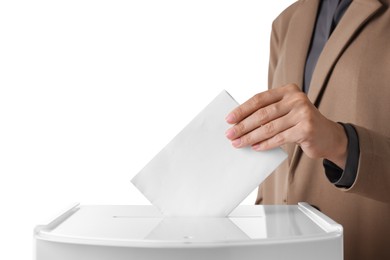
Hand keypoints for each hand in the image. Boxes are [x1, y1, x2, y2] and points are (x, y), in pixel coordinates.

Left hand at [225, 84, 347, 168]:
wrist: (328, 136)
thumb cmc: (301, 123)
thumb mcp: (286, 111)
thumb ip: (268, 112)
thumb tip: (240, 122)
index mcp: (288, 90)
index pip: (259, 99)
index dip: (242, 109)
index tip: (229, 119)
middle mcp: (296, 99)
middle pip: (262, 114)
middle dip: (243, 125)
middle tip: (230, 134)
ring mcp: (303, 113)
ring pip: (269, 127)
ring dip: (250, 137)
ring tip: (239, 143)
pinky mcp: (306, 129)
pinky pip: (279, 138)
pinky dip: (265, 144)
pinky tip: (255, 147)